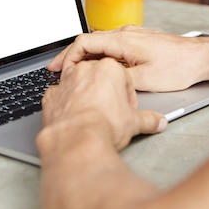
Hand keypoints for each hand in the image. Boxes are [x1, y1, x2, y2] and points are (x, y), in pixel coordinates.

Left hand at [41, 58, 166, 150]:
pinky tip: (74, 117)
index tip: (127, 108)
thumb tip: (158, 122)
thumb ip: (149, 119)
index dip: (127, 96)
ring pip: (77, 82)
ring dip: (85, 94)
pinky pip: (60, 95)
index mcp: (108, 69)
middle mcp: (85, 70)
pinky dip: (66, 103)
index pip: (123, 78)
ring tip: (92, 115)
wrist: (77, 139)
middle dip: (105, 92)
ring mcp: (65, 81)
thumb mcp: (134, 123)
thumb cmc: (104, 125)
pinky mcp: (51, 95)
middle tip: (111, 111)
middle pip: (98, 77)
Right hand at [47, 26, 206, 91]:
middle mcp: (124, 33)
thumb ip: (117, 80)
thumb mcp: (145, 80)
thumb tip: (98, 83)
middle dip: (70, 57)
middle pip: (88, 41)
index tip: (60, 70)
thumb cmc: (179, 66)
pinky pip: (110, 46)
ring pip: (98, 44)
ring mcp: (131, 36)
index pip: (84, 42)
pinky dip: (97, 57)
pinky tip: (96, 69)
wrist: (202, 58)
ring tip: (73, 73)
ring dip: (84, 58)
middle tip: (57, 72)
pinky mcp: (137, 41)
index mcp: (122, 39)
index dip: (67, 56)